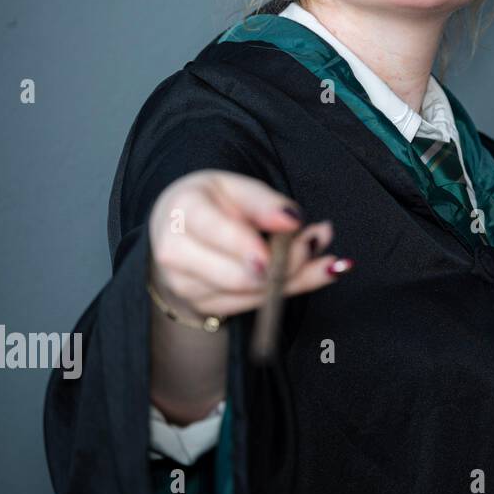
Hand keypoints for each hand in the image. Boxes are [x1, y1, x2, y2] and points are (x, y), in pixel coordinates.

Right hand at [147, 169, 353, 322]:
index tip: (282, 244)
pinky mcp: (203, 305)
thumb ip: (265, 203)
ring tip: (317, 248)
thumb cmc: (214, 203)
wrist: (182, 228)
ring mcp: (185, 286)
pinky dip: (289, 288)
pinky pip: (256, 304)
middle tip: (317, 239)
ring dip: (295, 275)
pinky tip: (312, 270)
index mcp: (182, 212)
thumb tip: (293, 221)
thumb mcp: (238, 188)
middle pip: (238, 274)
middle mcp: (175, 254)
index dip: (249, 244)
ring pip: (253, 294)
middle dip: (286, 262)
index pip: (215, 231)